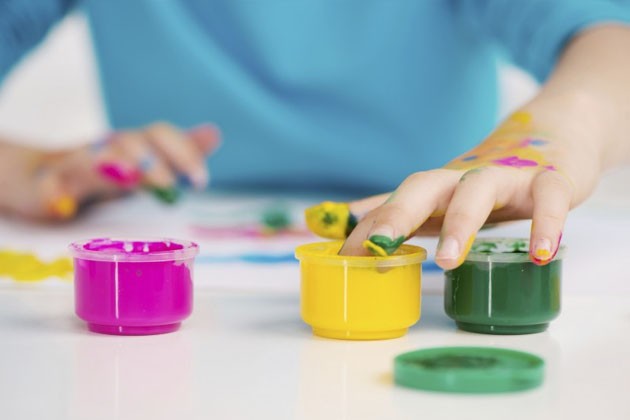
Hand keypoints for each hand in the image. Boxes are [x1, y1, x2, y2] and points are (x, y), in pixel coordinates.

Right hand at [0, 122, 219, 220]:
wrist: (43, 175)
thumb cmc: (107, 170)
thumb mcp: (146, 161)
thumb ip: (179, 151)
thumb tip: (214, 133)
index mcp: (133, 143)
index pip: (160, 134)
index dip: (182, 151)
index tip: (201, 180)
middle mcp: (106, 147)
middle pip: (129, 142)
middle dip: (152, 162)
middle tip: (170, 188)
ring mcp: (74, 164)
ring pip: (91, 158)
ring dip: (110, 165)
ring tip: (130, 179)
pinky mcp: (45, 185)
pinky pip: (47, 186)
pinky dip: (53, 192)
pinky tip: (63, 205)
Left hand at [336, 111, 597, 267]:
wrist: (551, 136)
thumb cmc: (484, 181)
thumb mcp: (439, 198)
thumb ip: (394, 209)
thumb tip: (343, 220)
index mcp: (436, 188)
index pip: (393, 204)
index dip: (367, 228)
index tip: (342, 257)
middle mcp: (463, 178)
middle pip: (424, 187)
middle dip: (398, 214)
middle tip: (377, 247)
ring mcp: (506, 176)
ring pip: (478, 190)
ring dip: (461, 223)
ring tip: (447, 261)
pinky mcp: (550, 179)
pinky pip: (549, 198)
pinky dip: (546, 223)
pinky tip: (540, 255)